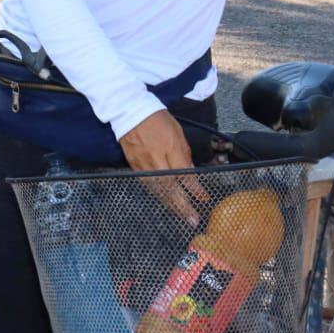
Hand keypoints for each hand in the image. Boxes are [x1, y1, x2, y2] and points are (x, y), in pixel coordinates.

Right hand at [119, 110, 207, 227]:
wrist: (130, 112)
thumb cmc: (157, 119)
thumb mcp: (177, 132)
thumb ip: (184, 154)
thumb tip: (191, 171)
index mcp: (169, 148)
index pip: (184, 174)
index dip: (194, 189)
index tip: (203, 200)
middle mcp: (155, 159)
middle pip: (170, 188)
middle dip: (183, 205)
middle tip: (193, 220)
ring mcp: (142, 165)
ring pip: (158, 189)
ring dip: (171, 204)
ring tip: (182, 216)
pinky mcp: (134, 166)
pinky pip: (148, 185)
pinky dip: (158, 195)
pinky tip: (166, 201)